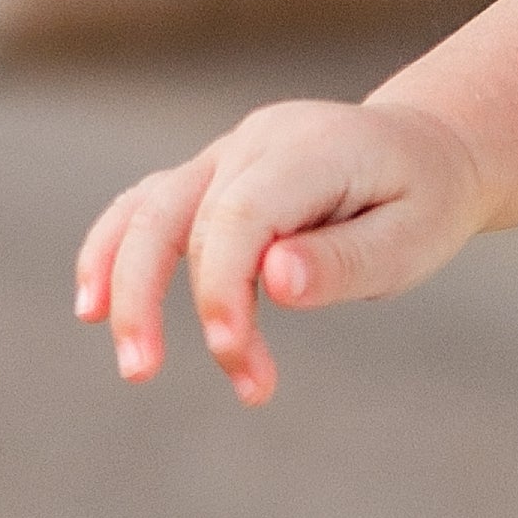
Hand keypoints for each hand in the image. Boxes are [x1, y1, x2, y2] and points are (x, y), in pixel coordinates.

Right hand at [73, 96, 488, 406]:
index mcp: (308, 152)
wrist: (425, 151)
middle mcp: (253, 143)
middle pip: (174, 213)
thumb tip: (275, 282)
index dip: (220, 288)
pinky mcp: (211, 178)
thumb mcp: (409, 240)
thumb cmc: (422, 203)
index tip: (231, 356)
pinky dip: (114, 253)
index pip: (238, 217)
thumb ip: (343, 259)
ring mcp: (225, 155)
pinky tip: (92, 308)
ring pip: (149, 208)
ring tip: (128, 360)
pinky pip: (148, 208)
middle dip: (151, 298)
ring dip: (123, 283)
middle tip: (142, 373)